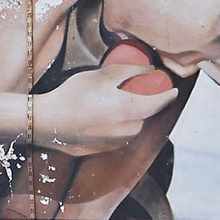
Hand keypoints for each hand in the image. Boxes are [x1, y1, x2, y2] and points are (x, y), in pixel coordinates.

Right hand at [31, 65, 178, 154]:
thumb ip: (130, 71)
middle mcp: (128, 129)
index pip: (160, 102)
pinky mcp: (104, 149)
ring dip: (130, 116)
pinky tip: (100, 117)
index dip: (168, 94)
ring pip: (132, 127)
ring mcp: (116, 142)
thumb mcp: (102, 75)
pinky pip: (118, 136)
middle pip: (146, 115)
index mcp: (130, 109)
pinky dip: (116, 126)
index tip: (172, 89)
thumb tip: (149, 70)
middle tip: (135, 92)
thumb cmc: (73, 95)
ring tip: (113, 103)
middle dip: (144, 104)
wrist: (47, 121)